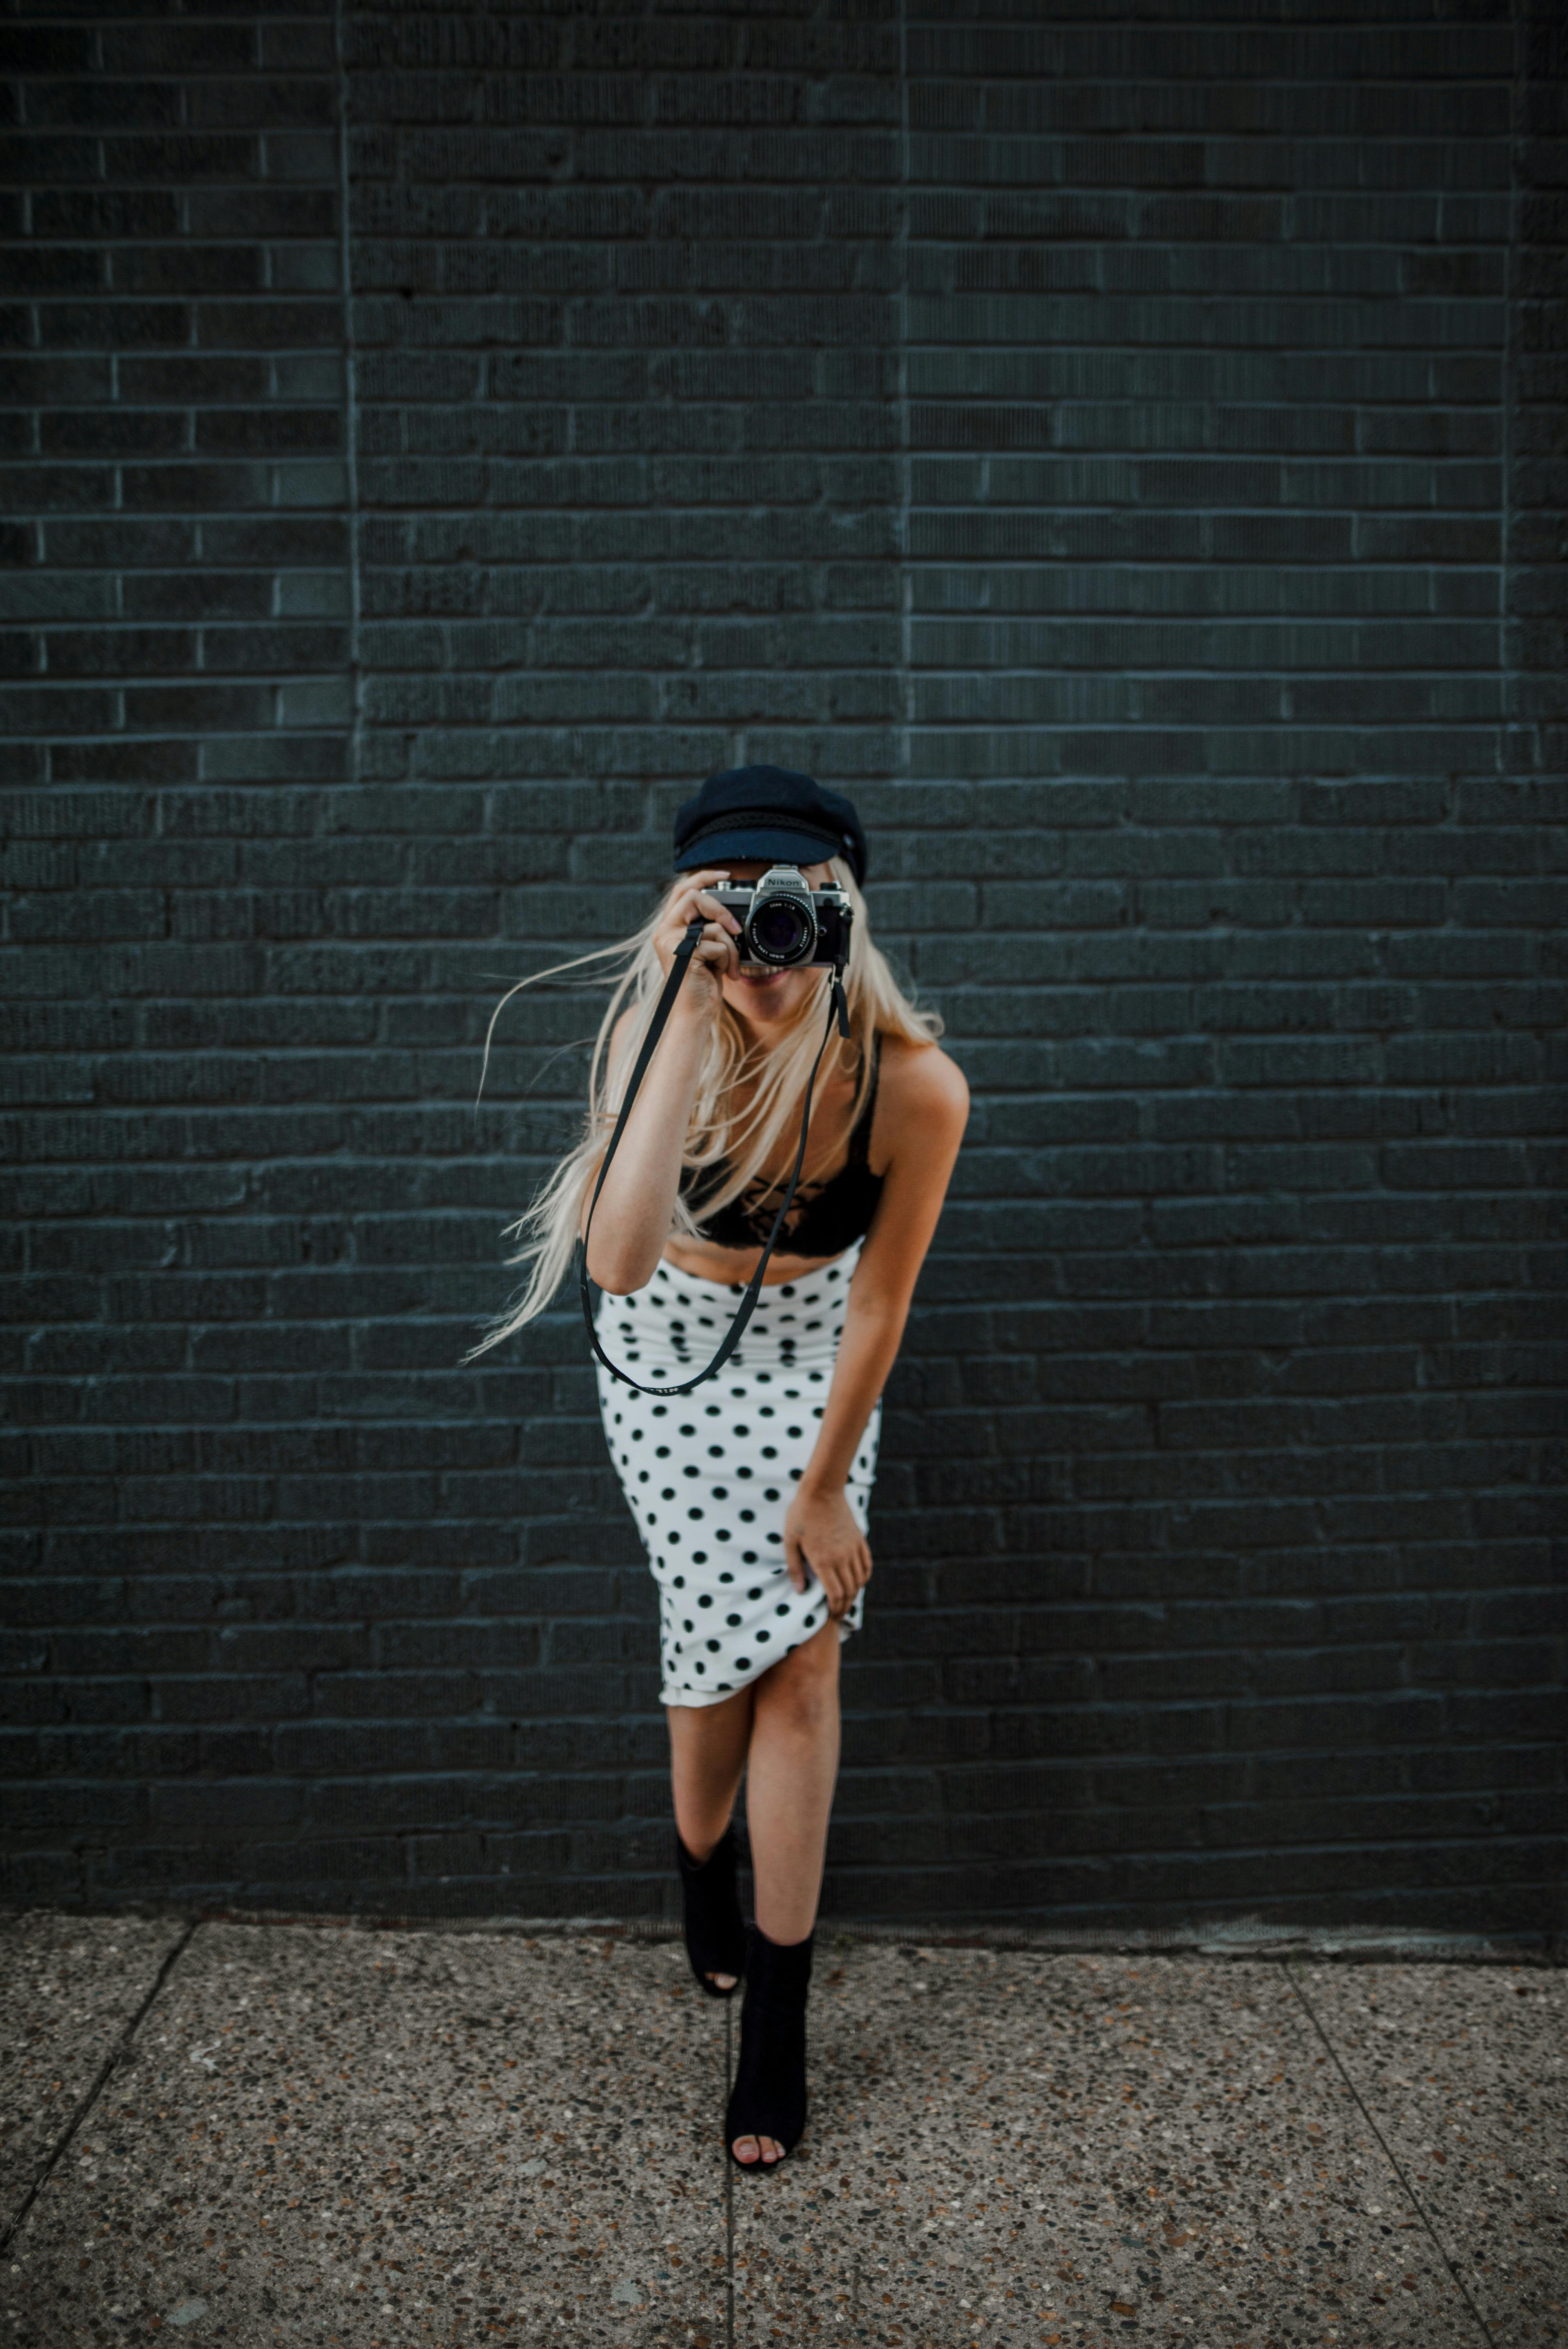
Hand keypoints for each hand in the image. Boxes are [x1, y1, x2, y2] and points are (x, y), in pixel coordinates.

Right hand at [654, 869, 740, 1018]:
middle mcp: (664, 932)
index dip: (703, 877)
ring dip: (729, 947)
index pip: (682, 890)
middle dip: (720, 909)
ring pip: (713, 925)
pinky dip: (727, 961)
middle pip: (694, 896)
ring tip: (727, 966)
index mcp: (668, 928)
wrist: (694, 1013)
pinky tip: (721, 974)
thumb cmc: (701, 984)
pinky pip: (719, 945)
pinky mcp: (684, 954)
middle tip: (734, 927)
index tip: (724, 875)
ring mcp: (671, 943)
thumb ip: (707, 929)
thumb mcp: (705, 951)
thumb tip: (727, 914)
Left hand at [783, 1483, 870, 1619]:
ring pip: (859, 1580)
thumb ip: (795, 1568)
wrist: (822, 1490)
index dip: (834, 1610)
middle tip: (838, 1615)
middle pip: (849, 1592)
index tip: (830, 1617)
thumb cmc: (801, 1515)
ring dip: (854, 1594)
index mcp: (823, 1561)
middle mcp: (841, 1558)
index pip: (834, 1595)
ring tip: (846, 1602)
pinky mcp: (859, 1539)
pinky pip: (866, 1564)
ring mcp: (853, 1548)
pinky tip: (858, 1582)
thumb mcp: (790, 1542)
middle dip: (844, 1607)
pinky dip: (864, 1577)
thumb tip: (799, 1591)